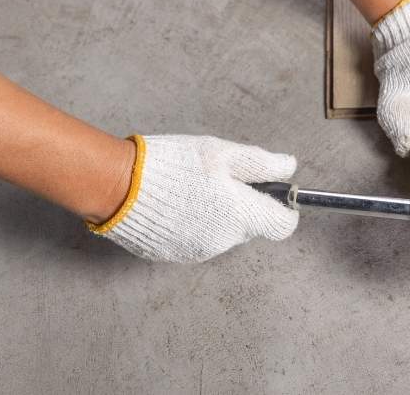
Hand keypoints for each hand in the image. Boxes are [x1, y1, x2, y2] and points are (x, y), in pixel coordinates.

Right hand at [90, 135, 298, 262]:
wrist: (119, 187)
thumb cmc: (173, 165)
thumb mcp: (223, 153)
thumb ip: (262, 163)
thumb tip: (290, 167)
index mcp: (242, 217)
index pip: (283, 226)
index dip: (282, 208)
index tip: (272, 192)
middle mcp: (225, 242)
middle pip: (250, 227)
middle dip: (244, 206)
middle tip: (220, 180)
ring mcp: (199, 253)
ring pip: (223, 234)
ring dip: (218, 216)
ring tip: (192, 189)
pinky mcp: (175, 257)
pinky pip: (198, 241)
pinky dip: (194, 225)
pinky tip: (176, 204)